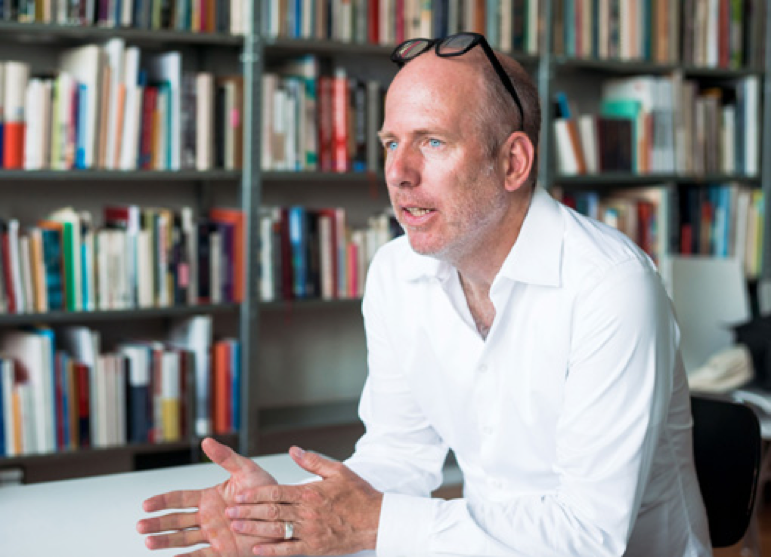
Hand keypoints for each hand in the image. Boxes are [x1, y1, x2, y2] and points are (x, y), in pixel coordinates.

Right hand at [136, 438, 281, 556]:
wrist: (285, 514)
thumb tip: (206, 440)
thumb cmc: (267, 491)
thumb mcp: (246, 470)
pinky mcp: (224, 552)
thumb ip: (226, 457)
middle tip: (140, 525)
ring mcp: (214, 536)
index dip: (163, 501)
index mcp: (210, 498)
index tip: (146, 504)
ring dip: (165, 541)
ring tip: (147, 542)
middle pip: (176, 521)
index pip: (180, 499)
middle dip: (158, 523)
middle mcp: (208, 518)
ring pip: (184, 540)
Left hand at [227, 447, 382, 555]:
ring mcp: (310, 531)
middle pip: (271, 511)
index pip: (276, 491)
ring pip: (275, 529)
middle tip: (229, 510)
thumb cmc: (359, 495)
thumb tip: (294, 450)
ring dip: (253, 528)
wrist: (376, 520)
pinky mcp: (314, 547)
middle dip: (247, 510)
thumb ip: (313, 461)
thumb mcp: (338, 471)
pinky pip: (289, 550)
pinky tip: (256, 550)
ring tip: (236, 525)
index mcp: (310, 493)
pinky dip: (271, 551)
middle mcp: (307, 513)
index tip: (238, 494)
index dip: (255, 493)